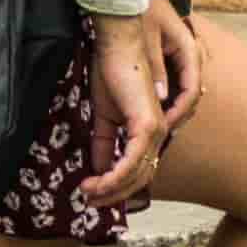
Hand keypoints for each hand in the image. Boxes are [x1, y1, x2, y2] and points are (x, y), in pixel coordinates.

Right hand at [85, 4, 201, 194]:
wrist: (116, 45)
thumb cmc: (112, 72)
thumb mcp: (104, 115)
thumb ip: (104, 143)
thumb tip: (98, 169)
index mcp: (150, 131)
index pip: (140, 170)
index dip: (118, 187)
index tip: (94, 194)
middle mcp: (158, 133)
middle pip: (140, 179)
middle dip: (114, 195)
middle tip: (90, 201)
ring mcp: (156, 130)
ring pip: (137, 175)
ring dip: (110, 189)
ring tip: (87, 193)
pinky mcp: (147, 125)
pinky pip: (132, 162)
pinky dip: (113, 177)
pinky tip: (96, 183)